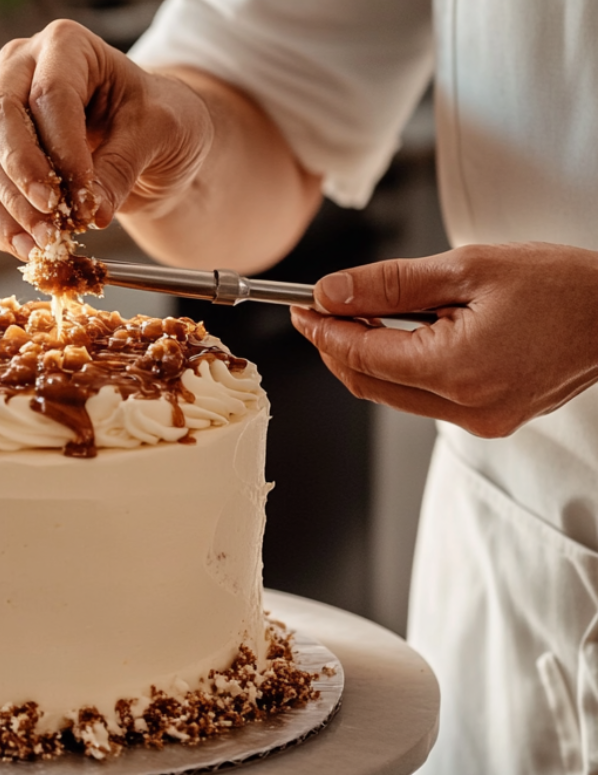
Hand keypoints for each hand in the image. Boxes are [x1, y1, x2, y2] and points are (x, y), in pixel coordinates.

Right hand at [0, 20, 211, 259]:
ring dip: (8, 208)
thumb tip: (89, 212)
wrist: (146, 138)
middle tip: (50, 217)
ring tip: (42, 244)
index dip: (63, 148)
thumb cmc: (155, 118)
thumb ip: (123, 166)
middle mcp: (19, 68)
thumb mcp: (160, 132)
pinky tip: (24, 248)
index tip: (83, 194)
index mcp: (67, 46)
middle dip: (22, 175)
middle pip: (0, 118)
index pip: (51, 94)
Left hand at [289, 242, 597, 437]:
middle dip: (336, 345)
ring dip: (367, 356)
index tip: (300, 306)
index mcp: (457, 371)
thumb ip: (389, 284)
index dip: (322, 330)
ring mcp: (480, 419)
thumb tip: (331, 293)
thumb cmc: (560, 286)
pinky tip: (401, 333)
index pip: (360, 356)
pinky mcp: (492, 417)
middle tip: (319, 308)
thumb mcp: (467, 269)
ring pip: (393, 392)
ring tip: (360, 313)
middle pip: (368, 382)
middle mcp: (466, 408)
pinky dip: (402, 366)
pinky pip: (425, 397)